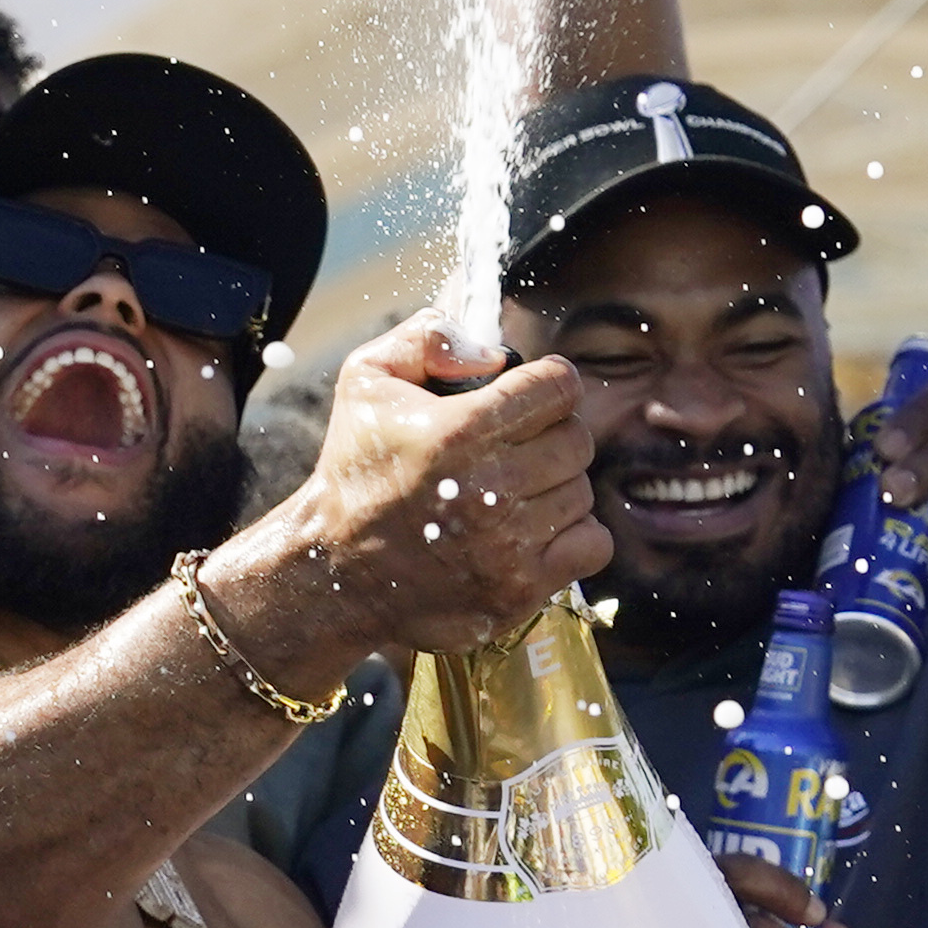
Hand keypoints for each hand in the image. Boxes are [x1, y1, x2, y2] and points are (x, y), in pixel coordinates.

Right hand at [239, 319, 602, 674]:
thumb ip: (427, 339)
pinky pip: (594, 543)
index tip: (526, 398)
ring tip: (509, 494)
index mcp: (460, 432)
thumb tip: (494, 355)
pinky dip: (572, 536)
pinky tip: (530, 531)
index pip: (559, 386)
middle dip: (549, 436)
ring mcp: (508, 544)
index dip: (546, 384)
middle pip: (577, 439)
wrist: (333, 573)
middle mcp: (490, 488)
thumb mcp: (366, 381)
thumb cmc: (356, 473)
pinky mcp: (520, 588)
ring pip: (582, 492)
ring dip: (554, 488)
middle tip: (512, 449)